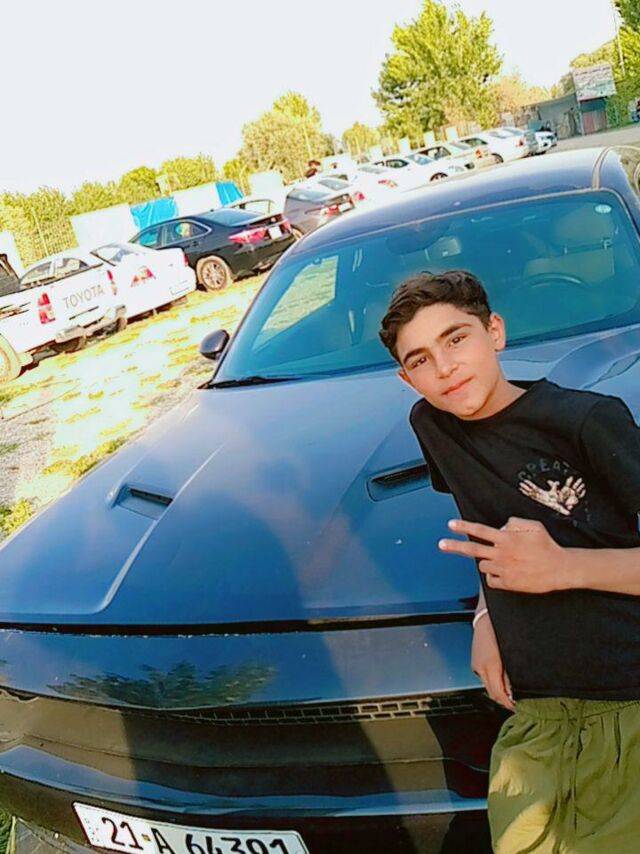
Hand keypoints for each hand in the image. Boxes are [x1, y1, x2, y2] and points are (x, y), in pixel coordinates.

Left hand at [439, 517, 566, 592]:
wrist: (560, 569)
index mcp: (507, 539)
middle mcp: (502, 554)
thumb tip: (501, 527)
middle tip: (441, 544)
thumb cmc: (547, 546)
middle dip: (454, 546)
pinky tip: (506, 572)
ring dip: (487, 561)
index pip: (480, 530)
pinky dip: (494, 576)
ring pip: (483, 565)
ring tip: (502, 560)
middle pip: (473, 549)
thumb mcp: (533, 526)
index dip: (464, 527)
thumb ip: (514, 523)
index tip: (450, 525)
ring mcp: (504, 570)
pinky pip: (491, 580)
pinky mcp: (508, 584)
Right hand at [472, 613, 514, 710]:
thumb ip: (511, 673)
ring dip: (498, 692)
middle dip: (504, 700)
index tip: (517, 706)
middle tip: (516, 704)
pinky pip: (484, 678)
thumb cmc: (500, 629)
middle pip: (492, 693)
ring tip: (511, 695)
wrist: (486, 615)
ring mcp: (476, 665)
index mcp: (490, 665)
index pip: (498, 693)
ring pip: (487, 687)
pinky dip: (493, 683)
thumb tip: (515, 689)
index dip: (508, 703)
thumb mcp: (510, 653)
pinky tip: (501, 682)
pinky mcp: (475, 662)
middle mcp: (480, 667)